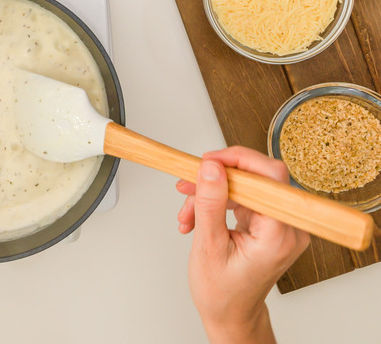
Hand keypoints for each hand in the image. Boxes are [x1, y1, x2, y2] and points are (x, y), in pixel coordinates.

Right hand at [175, 146, 309, 343]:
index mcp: (279, 234)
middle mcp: (288, 226)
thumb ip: (211, 203)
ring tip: (187, 213)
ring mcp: (279, 224)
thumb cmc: (223, 292)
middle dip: (217, 179)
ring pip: (245, 186)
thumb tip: (212, 168)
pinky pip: (243, 198)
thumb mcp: (208, 246)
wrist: (230, 313)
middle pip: (256, 178)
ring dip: (211, 194)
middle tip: (188, 182)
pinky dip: (217, 202)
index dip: (239, 161)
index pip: (270, 177)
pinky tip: (197, 216)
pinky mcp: (268, 222)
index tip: (208, 161)